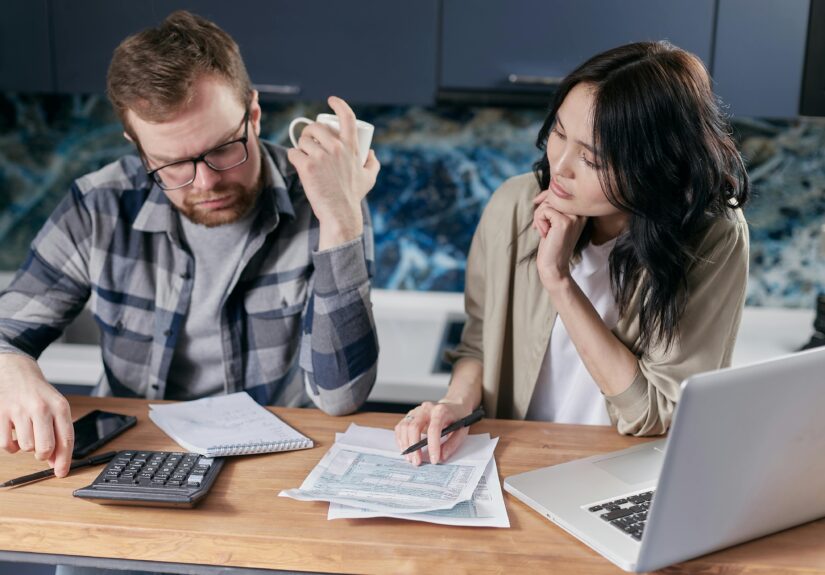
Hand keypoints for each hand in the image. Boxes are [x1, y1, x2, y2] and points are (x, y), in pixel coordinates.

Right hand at [0, 354, 73, 476]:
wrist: (16, 371)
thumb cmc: (38, 394)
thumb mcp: (55, 408)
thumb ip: (58, 433)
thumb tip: (57, 462)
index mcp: (60, 407)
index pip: (66, 439)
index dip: (64, 460)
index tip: (62, 473)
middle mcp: (41, 408)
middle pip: (45, 448)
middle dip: (44, 455)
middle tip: (42, 451)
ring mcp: (20, 410)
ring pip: (26, 448)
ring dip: (27, 447)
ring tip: (28, 433)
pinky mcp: (1, 413)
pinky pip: (7, 445)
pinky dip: (11, 446)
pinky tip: (14, 435)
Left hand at [287, 96, 379, 248]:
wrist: (340, 213)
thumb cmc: (353, 196)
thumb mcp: (369, 178)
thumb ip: (373, 163)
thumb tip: (371, 153)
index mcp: (351, 147)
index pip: (347, 117)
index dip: (339, 104)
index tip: (331, 100)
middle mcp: (336, 148)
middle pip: (315, 128)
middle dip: (309, 132)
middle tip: (309, 142)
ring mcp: (321, 156)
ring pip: (302, 140)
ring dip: (301, 147)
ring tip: (305, 157)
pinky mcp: (306, 166)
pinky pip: (294, 153)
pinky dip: (294, 158)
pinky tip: (298, 165)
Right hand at [394, 400, 471, 465]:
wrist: (453, 405)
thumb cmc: (457, 418)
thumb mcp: (461, 431)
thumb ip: (452, 444)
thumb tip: (441, 457)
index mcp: (441, 411)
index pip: (434, 428)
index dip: (433, 446)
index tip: (434, 460)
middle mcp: (426, 408)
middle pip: (414, 426)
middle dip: (414, 447)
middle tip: (417, 461)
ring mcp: (417, 411)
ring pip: (405, 426)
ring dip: (405, 444)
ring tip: (410, 458)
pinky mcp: (410, 415)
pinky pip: (401, 427)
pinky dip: (401, 439)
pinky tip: (405, 449)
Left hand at [532, 190, 586, 291]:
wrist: (553, 266)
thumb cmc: (552, 244)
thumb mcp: (554, 222)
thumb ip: (553, 206)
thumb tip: (542, 193)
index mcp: (582, 211)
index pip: (563, 191)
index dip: (546, 194)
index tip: (536, 202)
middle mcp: (582, 212)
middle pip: (554, 195)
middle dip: (541, 208)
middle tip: (540, 226)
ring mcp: (574, 217)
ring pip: (548, 202)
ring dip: (539, 216)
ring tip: (543, 231)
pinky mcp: (564, 222)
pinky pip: (544, 211)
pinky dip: (539, 221)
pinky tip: (544, 233)